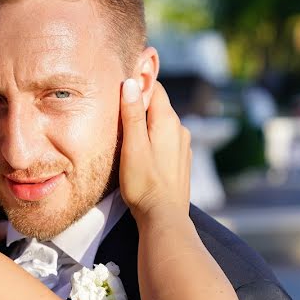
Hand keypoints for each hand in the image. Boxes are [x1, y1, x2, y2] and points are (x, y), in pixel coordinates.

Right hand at [118, 79, 190, 220]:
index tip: (119, 90)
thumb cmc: (143, 183)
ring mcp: (183, 147)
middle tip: (117, 114)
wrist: (163, 217)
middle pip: (158, 106)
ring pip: (161, 125)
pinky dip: (153, 141)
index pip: (155, 88)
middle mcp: (181, 130)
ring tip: (127, 137)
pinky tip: (142, 155)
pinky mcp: (181, 162)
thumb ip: (131, 113)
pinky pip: (166, 142)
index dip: (137, 86)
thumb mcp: (132, 145)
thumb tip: (130, 82)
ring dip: (146, 126)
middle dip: (139, 106)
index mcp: (169, 121)